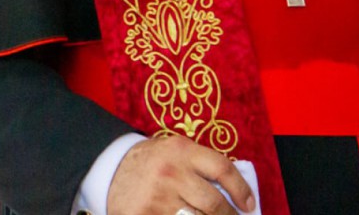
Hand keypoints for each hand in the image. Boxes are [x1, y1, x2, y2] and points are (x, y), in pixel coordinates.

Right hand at [105, 135, 255, 214]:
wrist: (109, 168)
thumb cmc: (151, 161)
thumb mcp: (174, 151)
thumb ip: (200, 164)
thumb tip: (234, 192)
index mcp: (181, 150)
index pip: (222, 168)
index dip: (241, 189)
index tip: (249, 205)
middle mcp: (171, 171)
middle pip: (214, 203)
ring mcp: (158, 196)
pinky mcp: (145, 214)